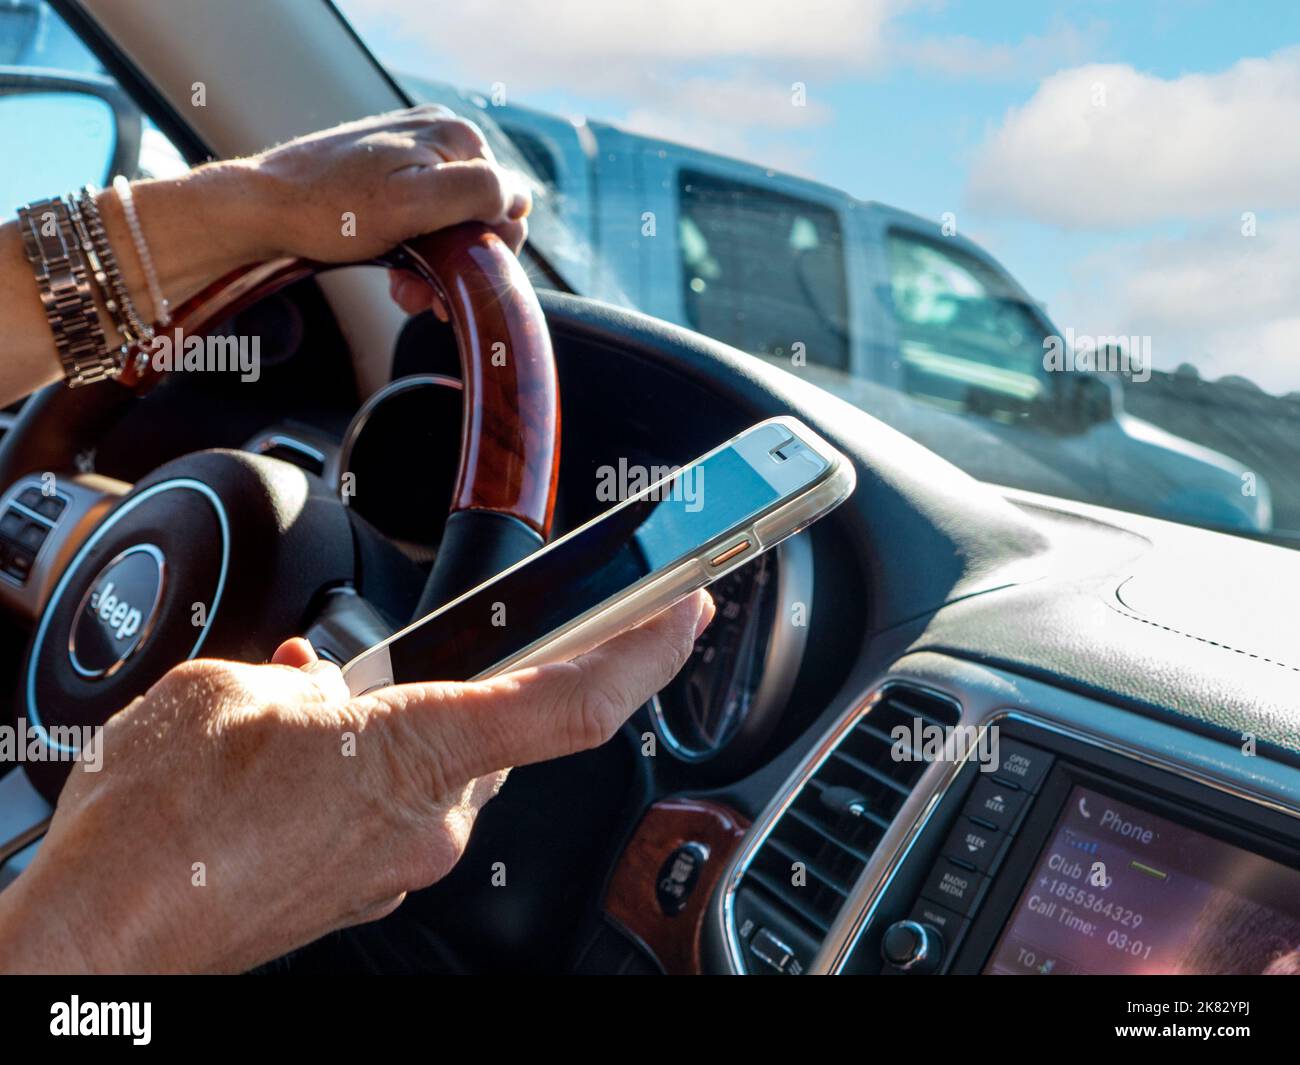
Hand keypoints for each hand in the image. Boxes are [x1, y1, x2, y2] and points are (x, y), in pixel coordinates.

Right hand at [0, 591, 712, 973]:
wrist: (101, 937)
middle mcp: (428, 820)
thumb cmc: (156, 822)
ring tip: (318, 711)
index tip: (685, 612)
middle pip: (497, 728)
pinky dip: (372, 771)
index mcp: (415, 751)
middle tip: (412, 657)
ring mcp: (400, 863)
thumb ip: (314, 682)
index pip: (571, 700)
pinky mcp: (366, 888)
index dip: (643, 652)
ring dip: (402, 727)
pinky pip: (397, 808)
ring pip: (439, 766)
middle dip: (463, 683)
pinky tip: (305, 758)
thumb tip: (333, 690)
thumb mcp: (232, 692)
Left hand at [241, 104, 530, 319]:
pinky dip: (420, 253)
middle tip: (424, 297)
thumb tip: (519, 199)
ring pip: (455, 223)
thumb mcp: (412, 204)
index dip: (490, 251)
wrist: (263, 207)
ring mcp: (416, 153)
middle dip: (461, 263)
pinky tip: (398, 276)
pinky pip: (428, 218)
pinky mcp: (392, 172)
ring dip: (439, 267)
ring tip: (407, 293)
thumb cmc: (329, 211)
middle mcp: (441, 137)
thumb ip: (477, 192)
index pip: (510, 203)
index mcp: (457, 138)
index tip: (455, 283)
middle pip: (482, 215)